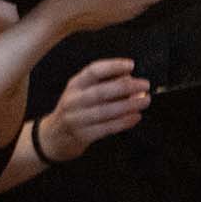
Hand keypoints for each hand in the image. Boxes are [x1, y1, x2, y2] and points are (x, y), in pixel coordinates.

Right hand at [35, 58, 150, 163]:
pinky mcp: (83, 135)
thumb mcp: (83, 91)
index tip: (131, 65)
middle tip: (145, 85)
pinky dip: (124, 122)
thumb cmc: (76, 109)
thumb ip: (104, 83)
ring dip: (129, 105)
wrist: (55, 136)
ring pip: (106, 111)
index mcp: (75, 84)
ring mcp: (77, 118)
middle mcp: (73, 100)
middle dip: (126, 87)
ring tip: (145, 100)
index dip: (113, 67)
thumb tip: (129, 78)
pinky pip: (107, 128)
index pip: (93, 71)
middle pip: (101, 91)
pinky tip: (136, 116)